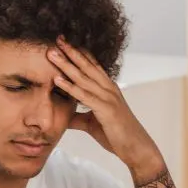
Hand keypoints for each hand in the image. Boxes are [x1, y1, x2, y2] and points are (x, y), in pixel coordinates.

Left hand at [48, 37, 164, 181]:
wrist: (136, 148)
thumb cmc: (117, 136)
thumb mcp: (93, 124)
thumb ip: (79, 118)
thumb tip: (65, 118)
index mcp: (107, 89)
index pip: (91, 66)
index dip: (77, 54)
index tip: (62, 43)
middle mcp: (108, 89)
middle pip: (86, 66)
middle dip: (70, 52)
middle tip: (56, 39)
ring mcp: (108, 97)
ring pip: (83, 77)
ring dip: (66, 65)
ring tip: (51, 54)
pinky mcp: (106, 109)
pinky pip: (84, 95)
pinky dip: (70, 86)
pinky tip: (57, 79)